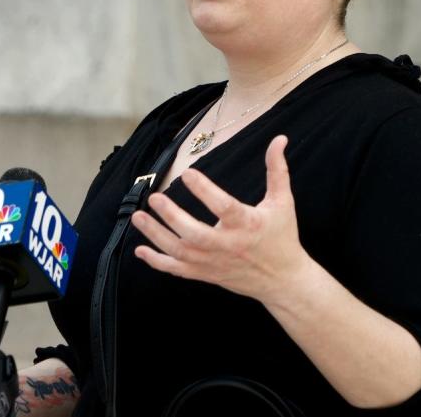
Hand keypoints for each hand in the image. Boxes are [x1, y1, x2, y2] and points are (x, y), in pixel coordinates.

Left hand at [131, 135, 310, 301]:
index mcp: (247, 224)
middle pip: (195, 234)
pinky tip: (140, 250)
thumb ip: (277, 170)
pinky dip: (157, 262)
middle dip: (172, 217)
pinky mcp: (206, 274)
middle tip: (155, 197)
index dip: (205, 190)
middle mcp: (228, 245)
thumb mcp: (283, 201)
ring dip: (156, 235)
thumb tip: (279, 139)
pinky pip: (177, 270)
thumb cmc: (281, 236)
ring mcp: (214, 262)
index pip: (223, 207)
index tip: (187, 173)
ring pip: (180, 252)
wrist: (282, 280)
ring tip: (138, 216)